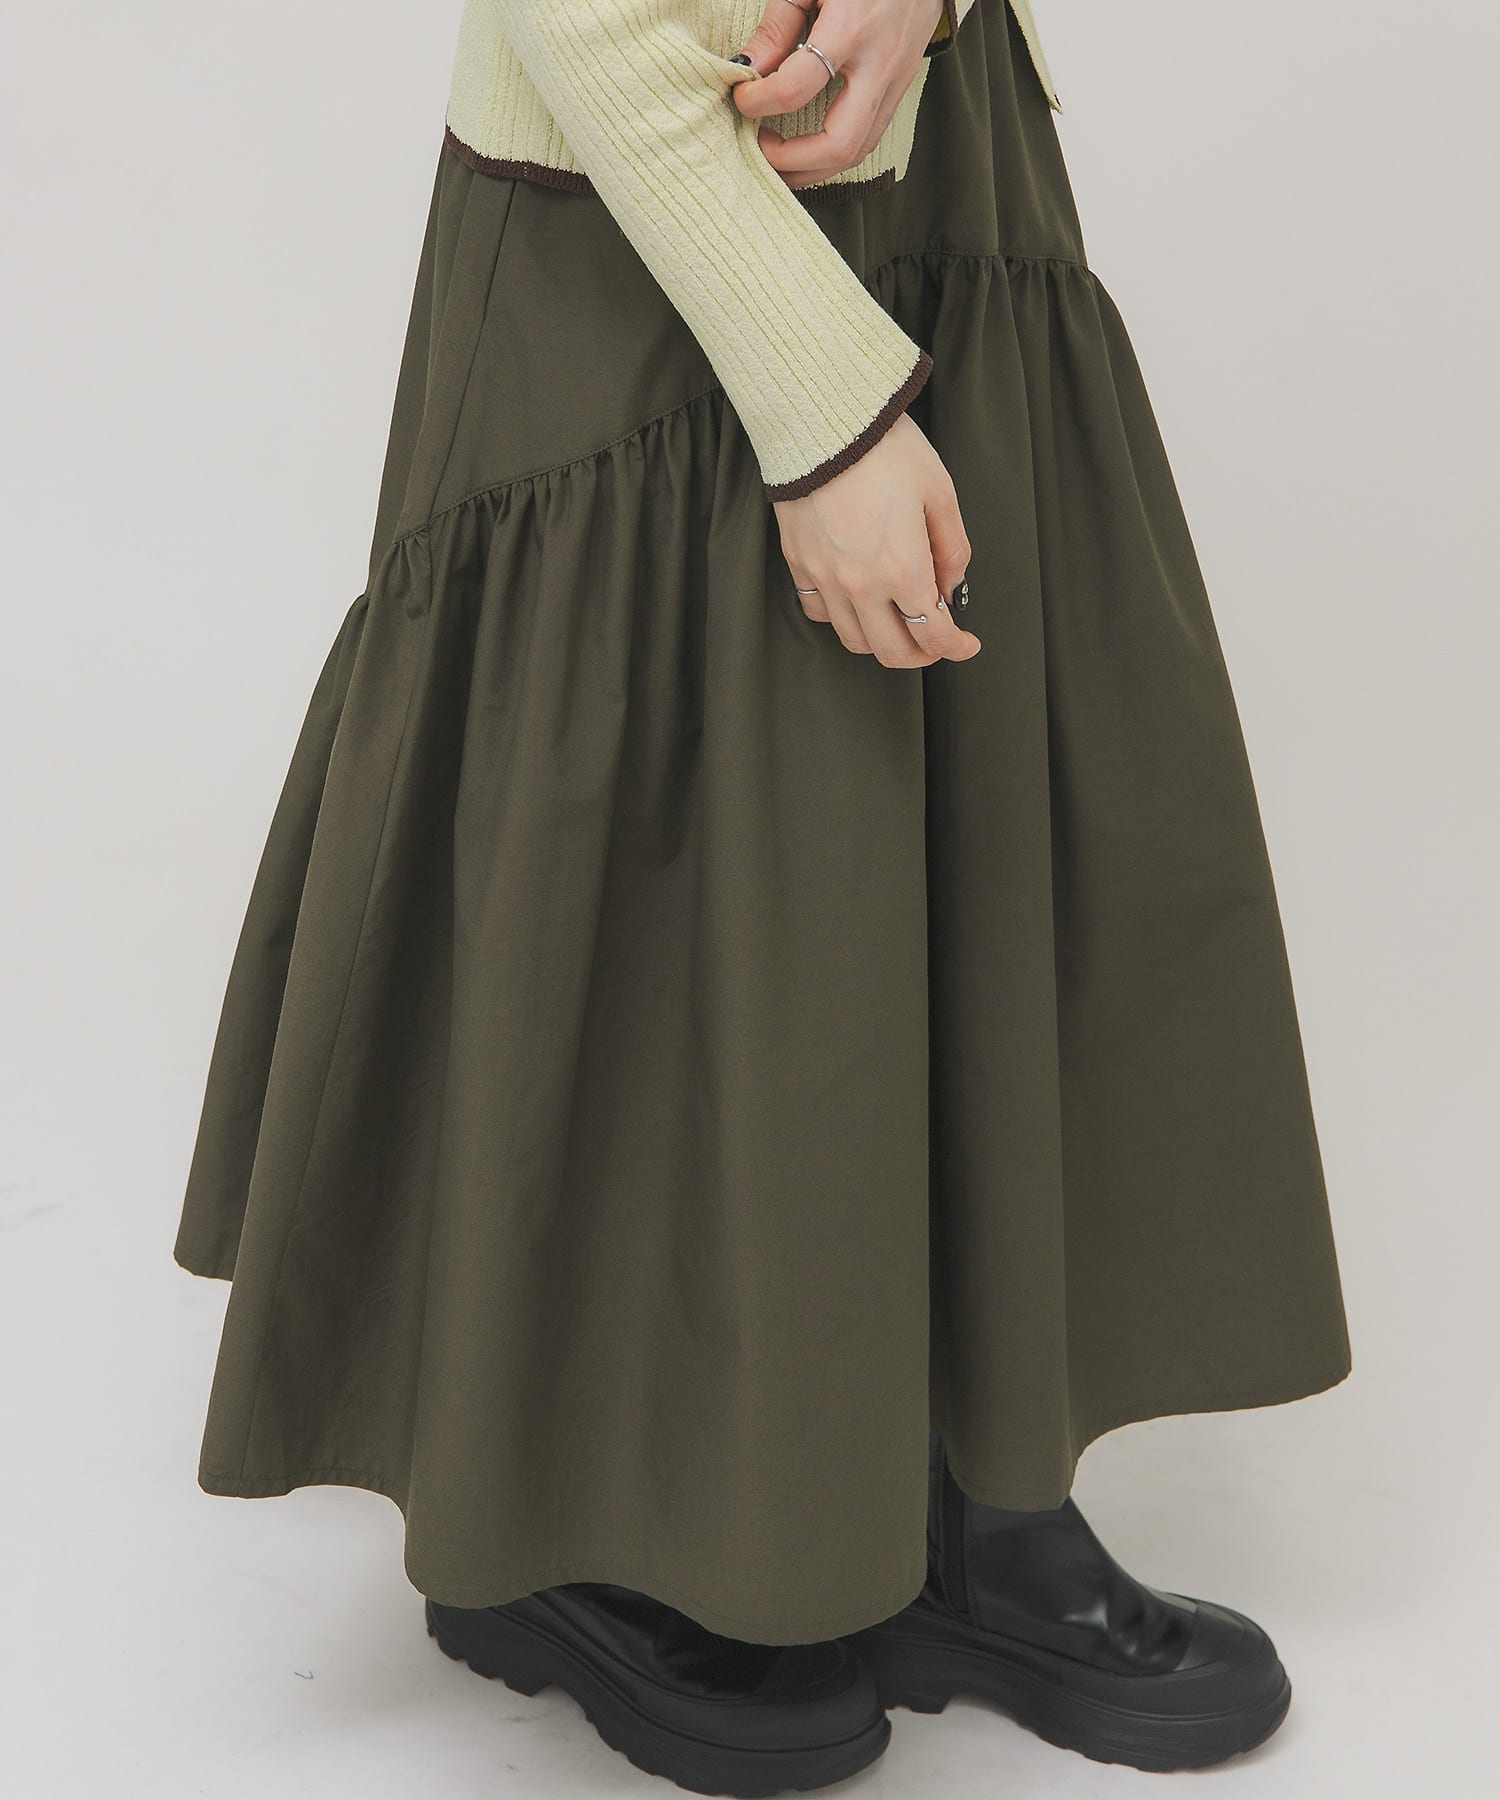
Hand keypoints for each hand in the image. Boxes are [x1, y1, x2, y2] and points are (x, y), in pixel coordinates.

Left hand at [732, 0, 946, 187]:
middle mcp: (880, 64)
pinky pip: (868, 138)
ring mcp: (896, 82)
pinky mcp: (901, 89)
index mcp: (852, 28)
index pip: (795, 87)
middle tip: (759, 148)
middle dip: (791, 160)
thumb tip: (747, 68)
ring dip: (812, 168)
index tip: (741, 95)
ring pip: (857, 153)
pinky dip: (833, 153)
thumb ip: (778, 24)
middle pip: (838, 144)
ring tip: (779, 158)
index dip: (757, 101)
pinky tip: (808, 146)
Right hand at [776, 413, 979, 667]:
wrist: (822, 421)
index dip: (956, 647)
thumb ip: (952, 548)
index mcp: (903, 569)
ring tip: (898, 623)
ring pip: (855, 639)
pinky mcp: (799, 565)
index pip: (933, 634)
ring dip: (882, 641)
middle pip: (892, 651)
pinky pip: (821, 612)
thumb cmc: (885, 449)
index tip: (966, 644)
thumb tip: (950, 587)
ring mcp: (825, 578)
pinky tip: (858, 600)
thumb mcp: (939, 492)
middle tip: (935, 641)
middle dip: (922, 654)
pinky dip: (844, 617)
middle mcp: (861, 584)